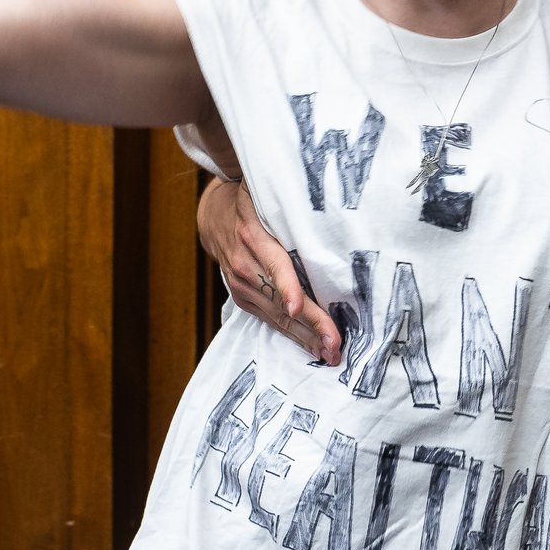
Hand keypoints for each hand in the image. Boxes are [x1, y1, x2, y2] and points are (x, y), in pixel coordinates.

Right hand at [198, 177, 341, 364]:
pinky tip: (312, 347)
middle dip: (309, 324)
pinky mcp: (243, 298)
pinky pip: (270, 319)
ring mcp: (241, 285)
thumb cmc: (253, 203)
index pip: (274, 264)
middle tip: (334, 345)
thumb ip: (290, 206)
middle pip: (280, 299)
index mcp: (252, 235)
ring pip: (276, 316)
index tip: (297, 307)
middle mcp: (244, 264)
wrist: (214, 216)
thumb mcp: (267, 196)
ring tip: (330, 353)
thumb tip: (328, 210)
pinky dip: (292, 335)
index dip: (286, 286)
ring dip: (305, 337)